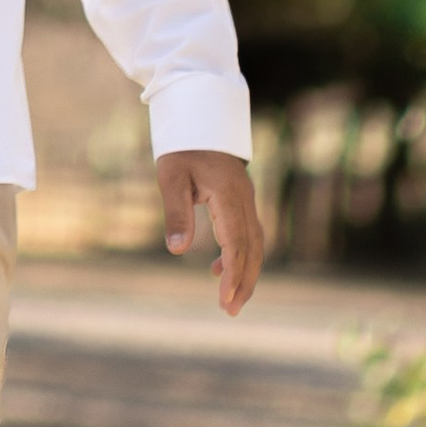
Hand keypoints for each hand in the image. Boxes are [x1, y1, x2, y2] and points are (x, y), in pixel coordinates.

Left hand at [157, 148, 263, 312]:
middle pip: (252, 248)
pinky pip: (247, 233)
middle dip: (244, 281)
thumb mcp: (171, 176)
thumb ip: (177, 213)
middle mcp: (244, 199)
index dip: (232, 273)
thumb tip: (177, 251)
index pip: (236, 243)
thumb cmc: (182, 145)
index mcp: (228, 194)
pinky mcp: (241, 200)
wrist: (199, 115)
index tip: (224, 299)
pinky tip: (217, 268)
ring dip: (245, 272)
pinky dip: (239, 255)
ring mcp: (246, 199)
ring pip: (254, 243)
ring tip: (229, 300)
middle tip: (230, 310)